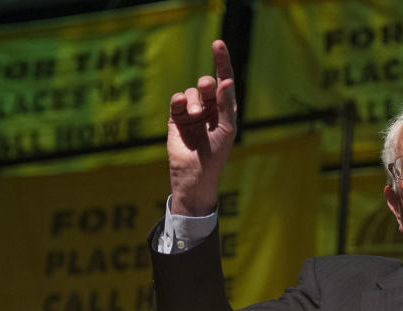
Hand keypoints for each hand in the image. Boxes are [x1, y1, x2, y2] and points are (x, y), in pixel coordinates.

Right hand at [167, 40, 236, 215]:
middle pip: (207, 83)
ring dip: (193, 100)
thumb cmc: (216, 155)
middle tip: (208, 86)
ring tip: (194, 114)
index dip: (222, 62)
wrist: (195, 174)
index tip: (218, 43)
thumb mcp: (226, 129)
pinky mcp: (176, 117)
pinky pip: (176, 99)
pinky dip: (179, 100)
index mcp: (225, 110)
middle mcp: (209, 108)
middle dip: (207, 83)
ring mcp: (192, 112)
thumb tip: (225, 80)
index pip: (225, 80)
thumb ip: (225, 105)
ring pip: (191, 92)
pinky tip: (182, 108)